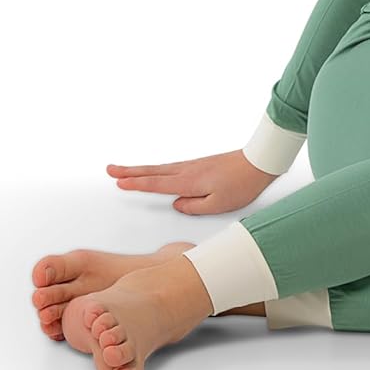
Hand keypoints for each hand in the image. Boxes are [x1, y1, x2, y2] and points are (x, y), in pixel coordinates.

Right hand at [106, 150, 278, 214]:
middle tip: (110, 170)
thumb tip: (176, 203)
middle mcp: (187, 171)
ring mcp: (192, 166)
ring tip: (124, 170)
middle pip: (152, 172)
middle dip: (129, 172)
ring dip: (140, 169)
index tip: (119, 182)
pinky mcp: (199, 165)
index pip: (156, 184)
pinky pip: (170, 168)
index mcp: (189, 181)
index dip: (136, 183)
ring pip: (160, 169)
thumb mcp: (218, 204)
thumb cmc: (242, 184)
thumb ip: (193, 206)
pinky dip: (156, 170)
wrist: (259, 162)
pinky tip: (153, 172)